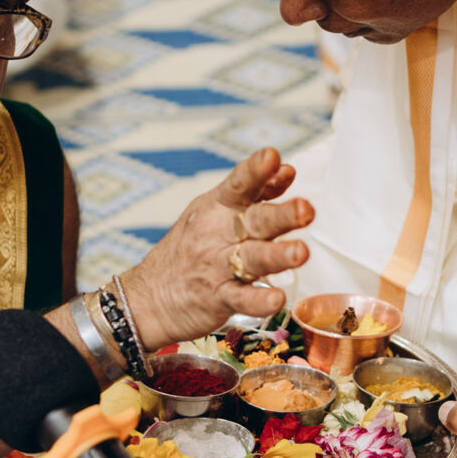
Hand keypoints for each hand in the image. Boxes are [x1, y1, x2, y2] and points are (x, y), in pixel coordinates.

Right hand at [118, 148, 313, 348]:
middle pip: (255, 221)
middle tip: (307, 209)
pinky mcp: (218, 299)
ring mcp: (217, 267)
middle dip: (281, 215)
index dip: (256, 170)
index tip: (273, 156)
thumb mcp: (214, 212)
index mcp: (218, 208)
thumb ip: (255, 193)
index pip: (239, 184)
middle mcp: (218, 234)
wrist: (150, 297)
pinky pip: (240, 299)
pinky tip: (277, 299)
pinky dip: (258, 301)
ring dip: (277, 255)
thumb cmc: (190, 248)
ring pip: (252, 258)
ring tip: (300, 252)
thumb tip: (288, 170)